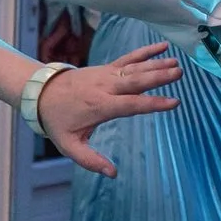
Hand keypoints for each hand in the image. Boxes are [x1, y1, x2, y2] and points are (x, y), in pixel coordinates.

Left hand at [34, 42, 181, 176]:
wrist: (41, 92)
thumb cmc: (57, 120)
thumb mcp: (69, 145)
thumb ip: (90, 160)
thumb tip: (112, 173)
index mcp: (100, 105)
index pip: (131, 104)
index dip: (153, 104)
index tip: (173, 102)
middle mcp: (105, 87)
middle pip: (136, 80)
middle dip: (158, 76)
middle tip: (179, 73)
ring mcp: (106, 74)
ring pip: (135, 68)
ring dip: (156, 64)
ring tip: (176, 64)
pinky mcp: (107, 67)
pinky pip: (129, 57)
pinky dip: (145, 52)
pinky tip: (162, 47)